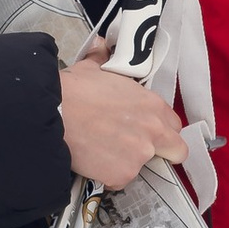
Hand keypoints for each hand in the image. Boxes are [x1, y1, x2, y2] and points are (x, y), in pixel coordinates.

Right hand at [57, 39, 186, 190]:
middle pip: (177, 151)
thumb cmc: (72, 90)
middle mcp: (153, 132)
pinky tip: (92, 160)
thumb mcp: (93, 68)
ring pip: (141, 166)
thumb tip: (100, 47)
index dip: (160, 128)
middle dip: (163, 152)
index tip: (146, 129)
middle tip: (137, 148)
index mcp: (152, 105)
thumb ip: (104, 60)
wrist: (51, 114)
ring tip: (101, 150)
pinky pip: (120, 180)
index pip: (173, 124)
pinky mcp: (122, 175)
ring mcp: (139, 156)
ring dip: (127, 161)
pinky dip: (108, 175)